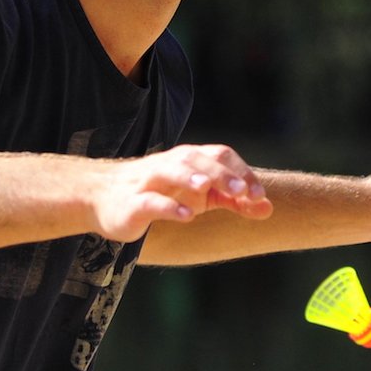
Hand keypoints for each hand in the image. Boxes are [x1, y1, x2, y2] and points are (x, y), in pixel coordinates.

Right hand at [92, 143, 273, 241]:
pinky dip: (169, 206)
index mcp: (189, 160)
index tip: (258, 194)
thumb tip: (268, 207)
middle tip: (243, 190)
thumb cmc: (160, 194)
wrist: (103, 199)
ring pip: (170, 171)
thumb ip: (232, 199)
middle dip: (221, 173)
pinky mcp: (132, 203)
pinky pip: (151, 200)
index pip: (219, 155)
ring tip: (208, 188)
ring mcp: (149, 182)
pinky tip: (186, 215)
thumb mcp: (200, 196)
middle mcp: (170, 165)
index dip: (240, 171)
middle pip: (197, 159)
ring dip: (191, 177)